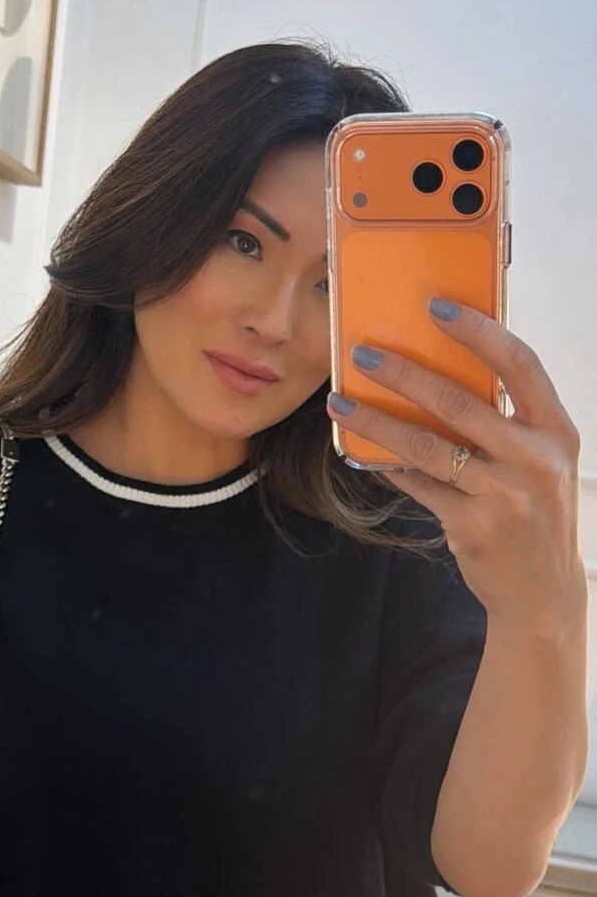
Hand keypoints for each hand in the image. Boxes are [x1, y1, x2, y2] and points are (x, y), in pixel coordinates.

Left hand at [327, 298, 587, 637]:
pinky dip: (391, 467)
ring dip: (377, 421)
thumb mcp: (540, 461)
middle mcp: (535, 458)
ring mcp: (503, 495)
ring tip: (341, 402)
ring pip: (427, 446)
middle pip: (460, 401)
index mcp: (555, 429)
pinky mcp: (472, 526)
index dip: (478, 330)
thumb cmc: (534, 512)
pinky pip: (419, 485)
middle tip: (364, 354)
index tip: (437, 306)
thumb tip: (438, 375)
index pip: (520, 363)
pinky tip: (363, 452)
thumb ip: (507, 422)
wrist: (541, 590)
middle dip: (404, 373)